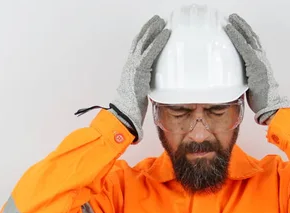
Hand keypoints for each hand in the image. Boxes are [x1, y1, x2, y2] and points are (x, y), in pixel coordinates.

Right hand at [110, 15, 170, 141]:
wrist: (124, 115)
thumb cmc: (131, 109)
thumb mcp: (140, 93)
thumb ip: (145, 86)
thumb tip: (155, 89)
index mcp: (130, 70)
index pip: (137, 49)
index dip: (144, 37)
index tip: (151, 29)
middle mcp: (130, 65)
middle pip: (139, 41)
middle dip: (148, 28)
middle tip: (158, 20)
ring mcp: (134, 66)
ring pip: (144, 42)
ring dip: (154, 30)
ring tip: (162, 22)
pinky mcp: (140, 69)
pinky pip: (151, 52)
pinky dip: (159, 41)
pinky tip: (166, 34)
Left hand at [224, 14, 289, 124]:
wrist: (271, 105)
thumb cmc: (262, 99)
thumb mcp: (252, 85)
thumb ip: (245, 79)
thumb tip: (234, 81)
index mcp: (261, 63)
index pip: (253, 44)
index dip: (246, 34)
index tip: (239, 27)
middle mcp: (261, 58)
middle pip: (251, 37)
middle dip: (242, 25)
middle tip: (233, 17)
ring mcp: (258, 59)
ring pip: (248, 37)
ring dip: (238, 26)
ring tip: (230, 19)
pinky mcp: (254, 63)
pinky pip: (243, 46)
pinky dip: (235, 36)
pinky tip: (229, 29)